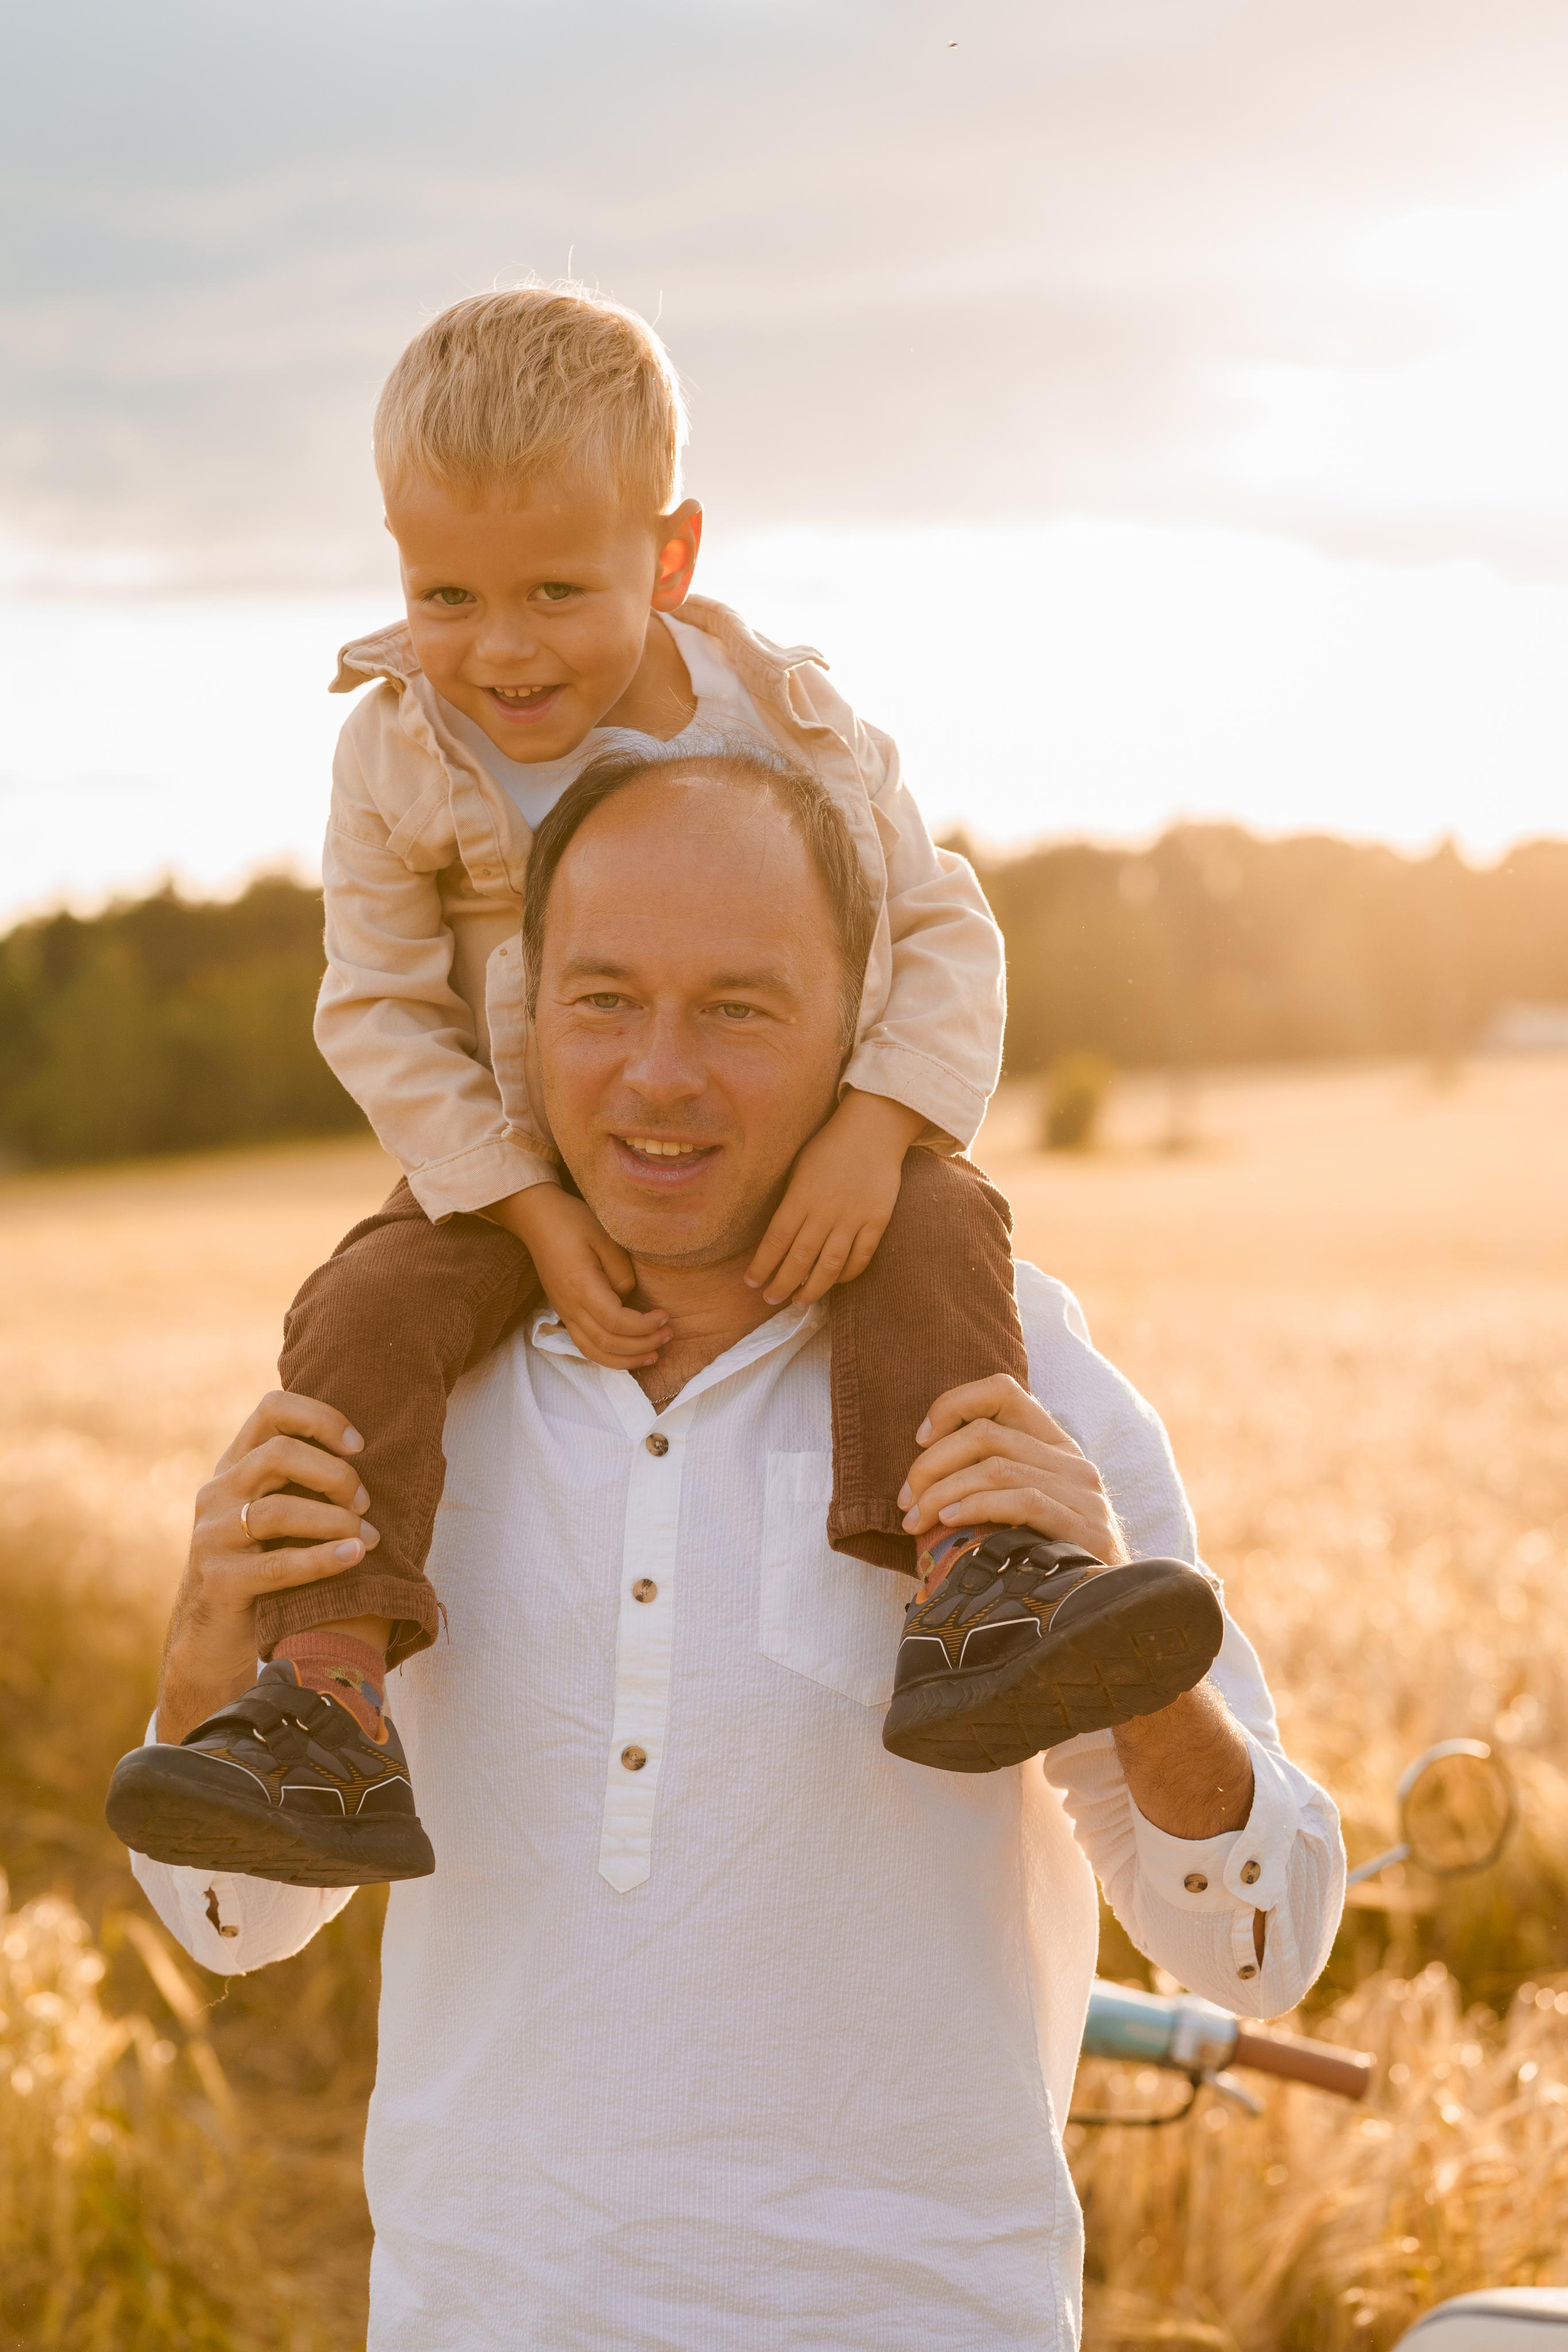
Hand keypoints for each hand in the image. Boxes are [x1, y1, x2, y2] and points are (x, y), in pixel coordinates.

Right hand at [156, 1392, 379, 1742]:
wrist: (214, 1636)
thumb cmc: (264, 1564)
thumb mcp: (277, 1512)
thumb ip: (303, 1480)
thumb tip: (371, 1451)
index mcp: (234, 1465)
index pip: (272, 1409)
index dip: (320, 1417)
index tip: (360, 1445)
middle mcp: (217, 1491)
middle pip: (279, 1454)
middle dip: (335, 1475)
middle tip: (366, 1504)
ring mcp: (212, 1535)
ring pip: (279, 1510)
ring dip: (336, 1521)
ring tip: (370, 1537)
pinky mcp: (219, 1579)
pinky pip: (278, 1564)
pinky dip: (324, 1558)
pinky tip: (356, 1556)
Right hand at [489, 1185, 668, 1369]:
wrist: (537, 1219)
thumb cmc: (572, 1222)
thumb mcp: (605, 1238)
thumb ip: (621, 1273)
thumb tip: (628, 1298)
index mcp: (581, 1286)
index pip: (616, 1322)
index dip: (644, 1326)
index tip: (664, 1316)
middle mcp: (570, 1306)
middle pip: (607, 1342)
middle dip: (642, 1345)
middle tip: (668, 1334)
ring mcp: (564, 1312)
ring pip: (594, 1352)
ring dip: (626, 1359)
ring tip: (654, 1354)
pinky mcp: (564, 1313)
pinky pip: (586, 1345)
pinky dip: (608, 1356)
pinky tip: (628, 1354)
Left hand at [744, 1090, 923, 1305]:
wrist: (874, 1129)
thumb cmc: (829, 1146)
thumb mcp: (799, 1167)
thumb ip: (790, 1201)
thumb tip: (777, 1238)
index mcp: (801, 1195)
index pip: (776, 1239)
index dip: (761, 1266)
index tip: (751, 1282)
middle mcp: (826, 1210)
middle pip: (800, 1258)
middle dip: (782, 1284)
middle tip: (771, 1299)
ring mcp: (854, 1217)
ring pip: (831, 1265)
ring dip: (813, 1288)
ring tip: (800, 1300)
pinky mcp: (877, 1220)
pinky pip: (862, 1257)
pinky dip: (847, 1274)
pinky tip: (834, 1281)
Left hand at [897, 1374, 1128, 1564]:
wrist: (1108, 1602)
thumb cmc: (1050, 1555)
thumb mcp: (1021, 1506)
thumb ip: (989, 1479)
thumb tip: (920, 1476)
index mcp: (1053, 1444)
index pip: (1001, 1391)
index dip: (953, 1405)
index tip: (920, 1439)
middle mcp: (1070, 1459)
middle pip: (985, 1433)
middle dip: (931, 1464)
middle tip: (906, 1499)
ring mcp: (1082, 1492)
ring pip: (995, 1467)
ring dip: (943, 1492)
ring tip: (917, 1520)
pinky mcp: (1085, 1527)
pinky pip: (1022, 1501)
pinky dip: (977, 1507)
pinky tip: (950, 1522)